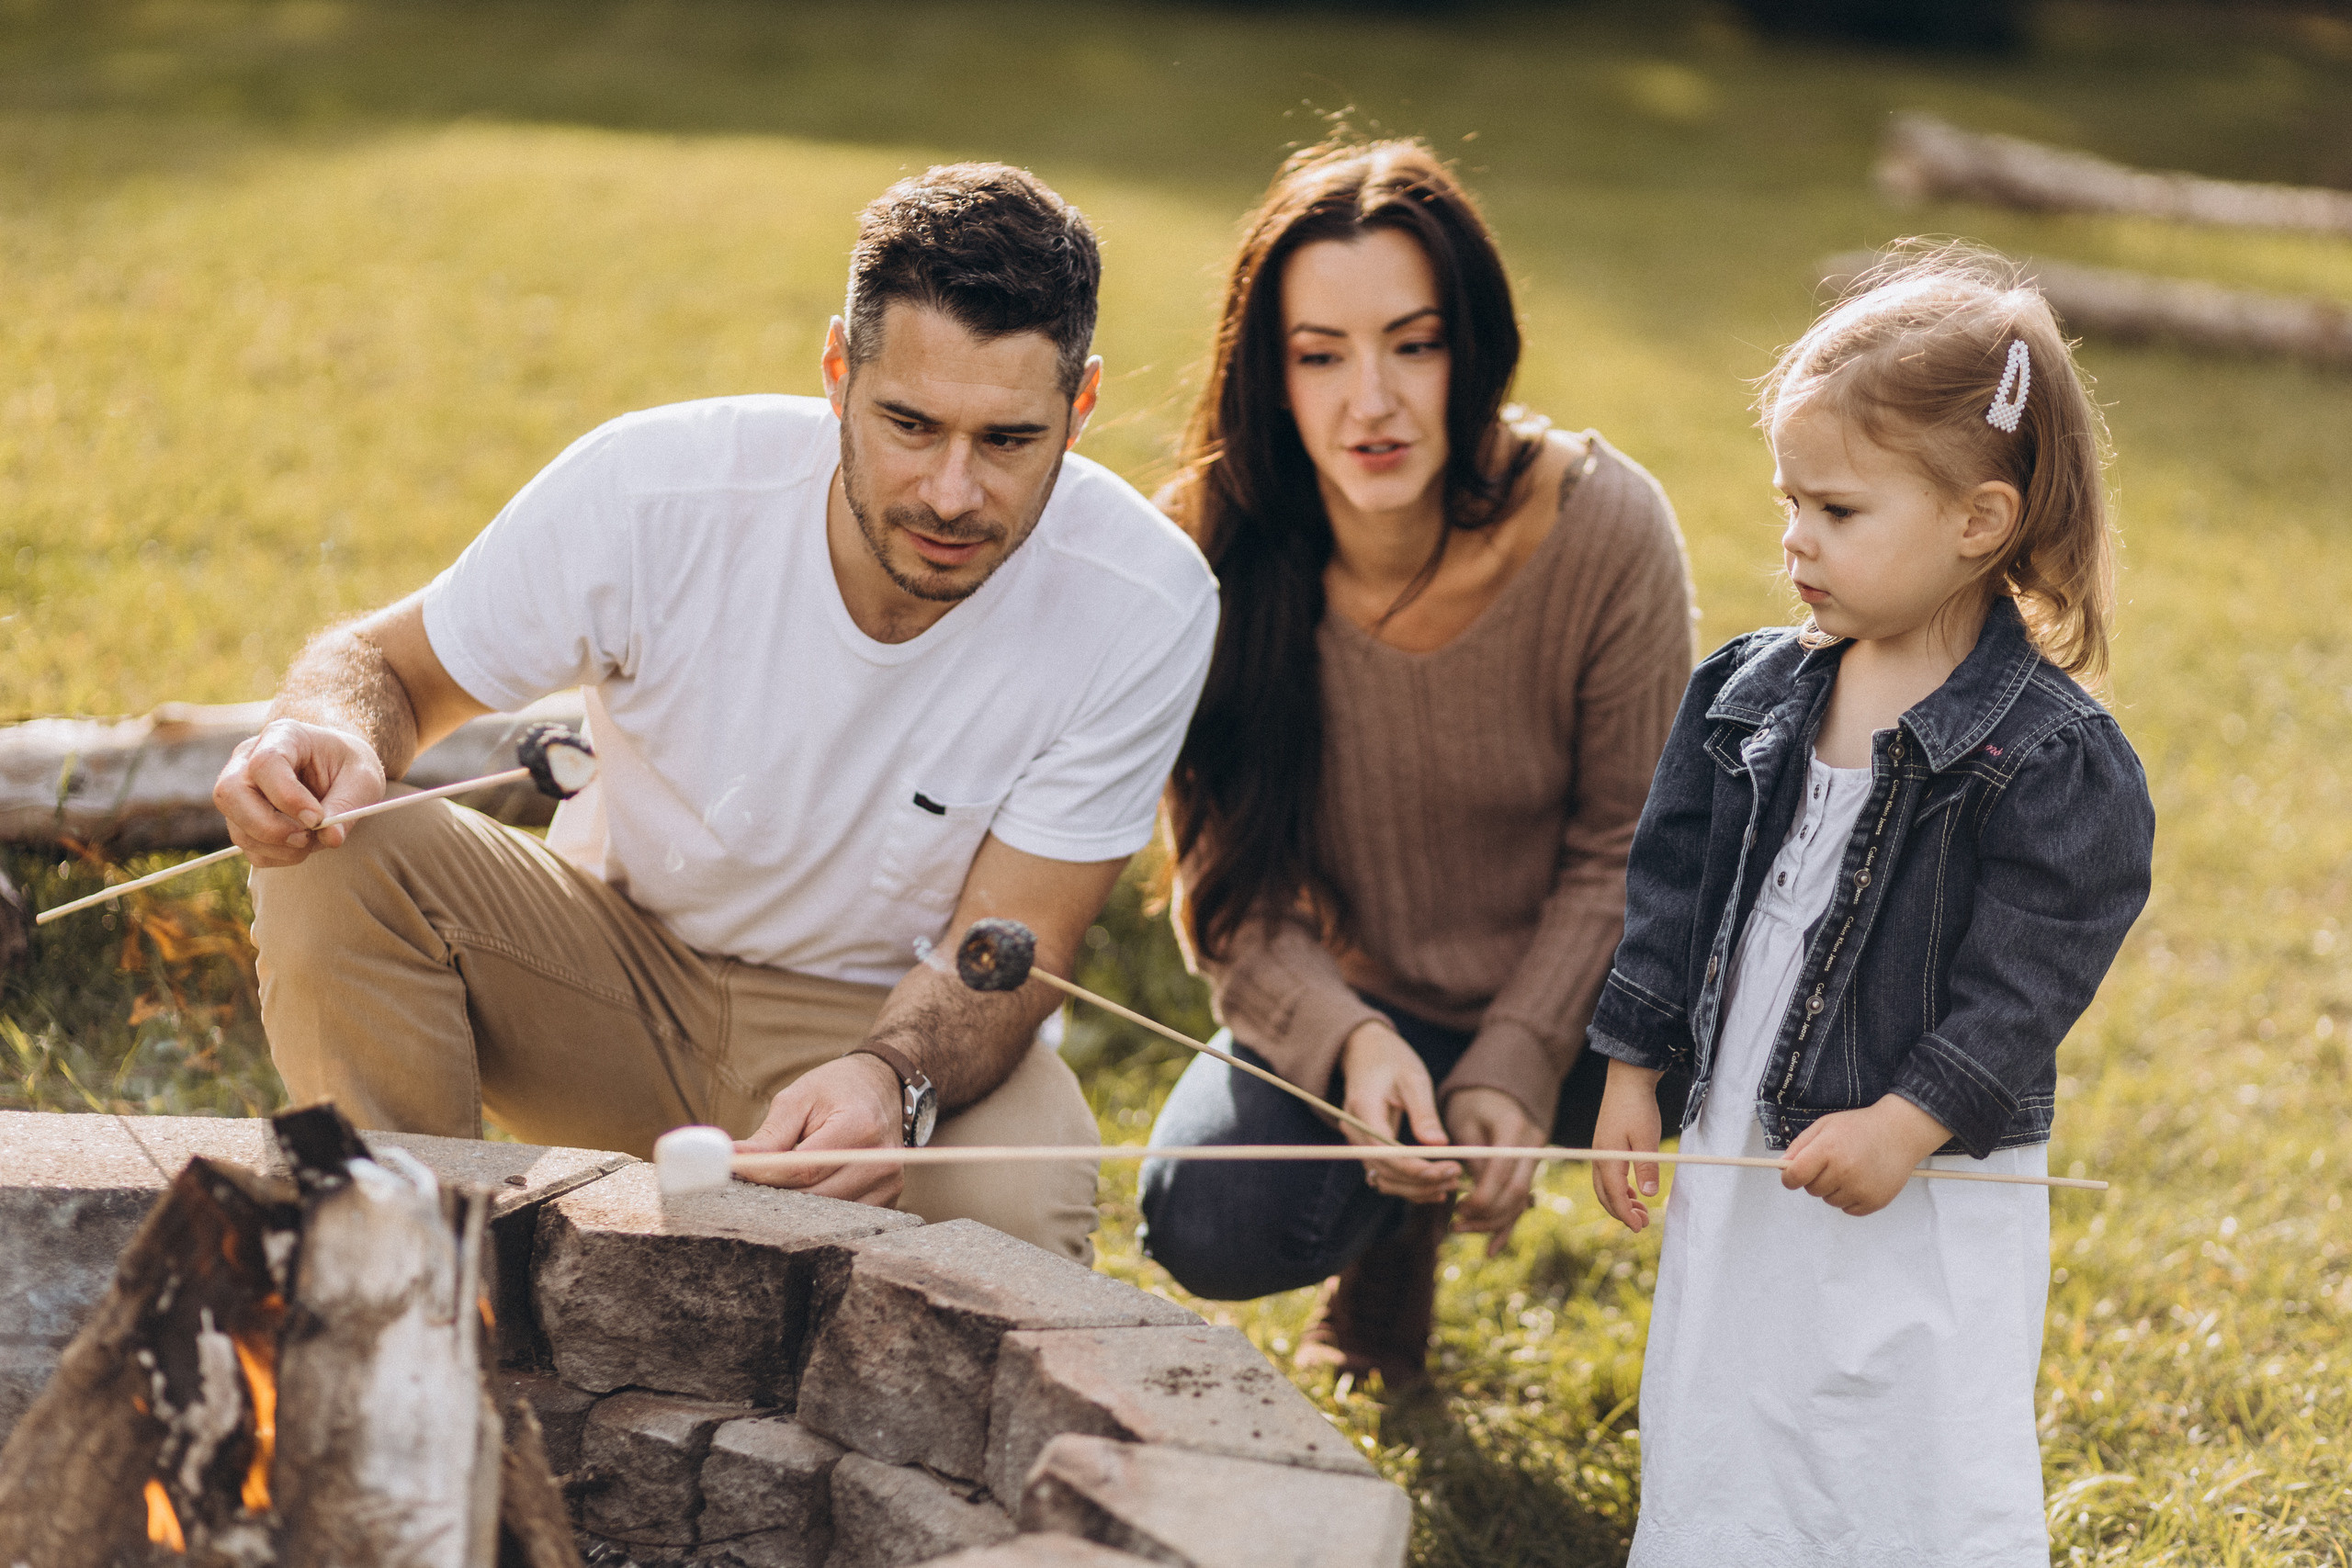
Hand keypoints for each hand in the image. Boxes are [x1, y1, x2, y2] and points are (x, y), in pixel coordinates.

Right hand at [213, 719, 386, 866]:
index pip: (265, 763)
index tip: (316, 818)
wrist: (340, 771)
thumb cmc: (350, 768)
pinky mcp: (240, 817)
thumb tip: (331, 837)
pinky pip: (246, 846)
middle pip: (231, 794)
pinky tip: (299, 847)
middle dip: (269, 827)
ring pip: (236, 826)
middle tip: (307, 838)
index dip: (287, 796)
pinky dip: (274, 856)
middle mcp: (248, 759)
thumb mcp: (362, 780)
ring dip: (276, 846)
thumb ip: (347, 805)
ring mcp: (239, 789)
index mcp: (283, 736)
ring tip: (312, 841)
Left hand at [734, 1054, 904, 1205]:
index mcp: (859, 1126)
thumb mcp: (798, 1099)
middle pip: (815, 1196)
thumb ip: (770, 1135)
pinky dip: (819, 1209)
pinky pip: (843, 1217)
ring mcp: (888, 1183)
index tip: (736, 1171)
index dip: (766, 1174)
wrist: (882, 1087)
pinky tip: (806, 1190)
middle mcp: (880, 1159)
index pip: (805, 1168)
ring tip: (779, 1184)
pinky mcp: (888, 1198)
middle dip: (777, 1192)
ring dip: (796, 1204)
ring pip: (827, 1213)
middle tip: (750, 1182)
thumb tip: (735, 1160)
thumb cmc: (836, 1090)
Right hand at [1339, 1021, 1459, 1203]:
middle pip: (1385, 1171)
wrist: (1366, 1051)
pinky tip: (1435, 1186)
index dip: (1416, 1168)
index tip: (1448, 1169)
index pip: (1386, 1152)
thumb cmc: (1392, 1060)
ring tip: (1450, 1183)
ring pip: (1384, 1180)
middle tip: (1457, 1176)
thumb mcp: (1413, 1078)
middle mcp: (1354, 1131)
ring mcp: (1357, 1142)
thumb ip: (1424, 1113)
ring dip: (1417, 1188)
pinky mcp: (1367, 1148)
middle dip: (1422, 1180)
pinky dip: (1409, 1184)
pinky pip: (1385, 1175)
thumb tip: (1439, 1144)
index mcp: (1363, 1109)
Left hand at [1443, 1086, 1543, 1257]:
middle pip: (1515, 1194)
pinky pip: (1520, 1202)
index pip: (1501, 1174)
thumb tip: (1468, 1189)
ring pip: (1519, 1203)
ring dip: (1491, 1223)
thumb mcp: (1463, 1120)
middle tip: (1455, 1224)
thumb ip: (1469, 1155)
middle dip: (1485, 1216)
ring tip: (1459, 1229)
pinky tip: (1490, 1249)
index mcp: (1513, 1130)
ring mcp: (1534, 1159)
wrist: (1500, 1087)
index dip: (1480, 1198)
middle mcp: (1531, 1146)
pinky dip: (1506, 1225)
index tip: (1456, 1209)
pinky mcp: (1529, 1170)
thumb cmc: (1472, 1100)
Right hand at [1590, 1059, 1663, 1232]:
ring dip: (1620, 1201)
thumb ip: (1647, 1168)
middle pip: (1604, 1195)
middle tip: (1643, 1223)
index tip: (1639, 1227)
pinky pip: (1607, 1175)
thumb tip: (1648, 1196)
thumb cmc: (1638, 1108)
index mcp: (1608, 1159)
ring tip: (1640, 1209)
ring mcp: (1601, 1151)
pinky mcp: (1606, 1145)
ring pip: (1604, 1186)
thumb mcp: (1647, 1139)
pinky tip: (1633, 1190)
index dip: (1626, 1214)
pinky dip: (1618, 1188)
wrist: (1627, 1080)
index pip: (1614, 1195)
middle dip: (1622, 1212)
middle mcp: (1599, 1158)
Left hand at [1780, 1094, 1951, 1214]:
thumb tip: (1782, 1167)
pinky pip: (1848, 1209)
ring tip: (1849, 1169)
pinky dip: (1850, 1199)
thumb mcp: (1825, 1126)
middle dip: (1815, 1179)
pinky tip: (1860, 1180)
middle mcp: (1843, 1171)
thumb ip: (1800, 1146)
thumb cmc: (1859, 1127)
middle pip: (1811, 1189)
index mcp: (1828, 1150)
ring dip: (1833, 1189)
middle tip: (1832, 1163)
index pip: (1795, 1176)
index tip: (1792, 1176)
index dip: (1789, 1178)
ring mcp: (1860, 1188)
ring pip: (1829, 1201)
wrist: (1899, 1132)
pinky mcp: (1874, 1201)